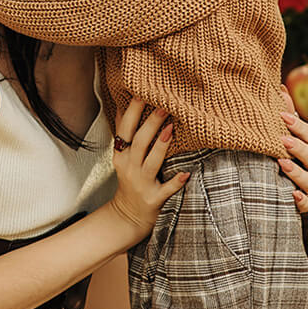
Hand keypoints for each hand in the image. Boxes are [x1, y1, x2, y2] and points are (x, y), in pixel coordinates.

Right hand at [108, 98, 188, 242]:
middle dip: (151, 123)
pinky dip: (175, 182)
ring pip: (151, 162)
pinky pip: (166, 190)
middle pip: (139, 142)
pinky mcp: (154, 200)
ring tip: (172, 128)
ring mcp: (142, 184)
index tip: (141, 93)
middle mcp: (129, 168)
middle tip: (164, 105)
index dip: (133, 111)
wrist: (128, 216)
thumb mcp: (121, 156)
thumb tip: (121, 103)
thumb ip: (123, 132)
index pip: (125, 129)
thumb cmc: (130, 180)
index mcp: (121, 155)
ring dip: (161, 146)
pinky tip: (186, 173)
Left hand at [277, 85, 307, 213]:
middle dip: (298, 148)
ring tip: (282, 164)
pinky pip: (307, 205)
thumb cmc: (283, 152)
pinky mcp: (304, 204)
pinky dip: (301, 201)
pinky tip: (292, 194)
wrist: (277, 185)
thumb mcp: (284, 133)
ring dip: (297, 173)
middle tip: (282, 140)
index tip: (281, 116)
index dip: (298, 126)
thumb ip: (285, 114)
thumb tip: (280, 87)